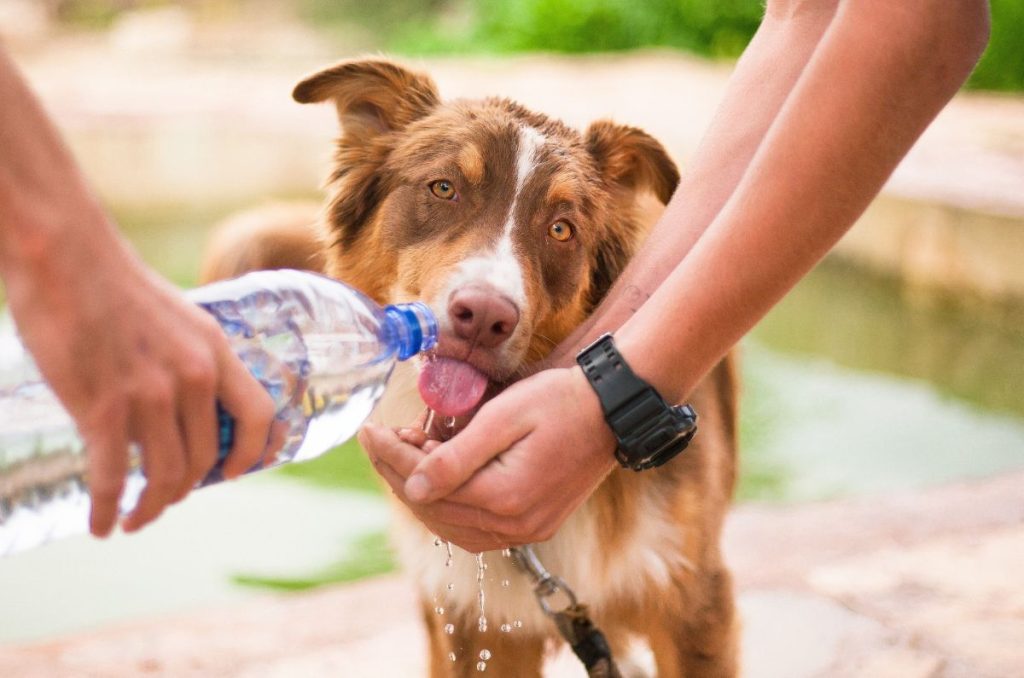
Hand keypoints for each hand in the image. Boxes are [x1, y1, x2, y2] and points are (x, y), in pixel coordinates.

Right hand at [4, 221, 276, 537]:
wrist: (65, 256)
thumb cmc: (114, 284)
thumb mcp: (178, 317)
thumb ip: (190, 359)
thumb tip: (185, 404)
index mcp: (215, 351)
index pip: (258, 415)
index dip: (253, 453)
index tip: (234, 474)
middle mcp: (192, 376)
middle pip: (205, 458)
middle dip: (185, 489)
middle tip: (163, 500)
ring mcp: (150, 394)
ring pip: (164, 475)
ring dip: (150, 508)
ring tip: (134, 519)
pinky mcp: (102, 407)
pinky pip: (113, 478)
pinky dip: (108, 509)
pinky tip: (100, 524)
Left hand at [361, 366, 616, 551]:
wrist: (612, 410)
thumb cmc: (560, 401)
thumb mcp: (504, 417)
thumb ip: (456, 456)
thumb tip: (412, 486)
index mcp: (505, 497)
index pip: (426, 485)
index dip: (391, 457)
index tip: (368, 430)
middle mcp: (515, 525)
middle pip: (434, 510)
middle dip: (399, 473)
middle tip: (382, 438)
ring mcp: (527, 531)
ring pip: (451, 526)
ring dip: (421, 492)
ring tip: (406, 453)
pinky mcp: (534, 525)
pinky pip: (476, 529)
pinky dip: (449, 506)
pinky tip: (437, 479)